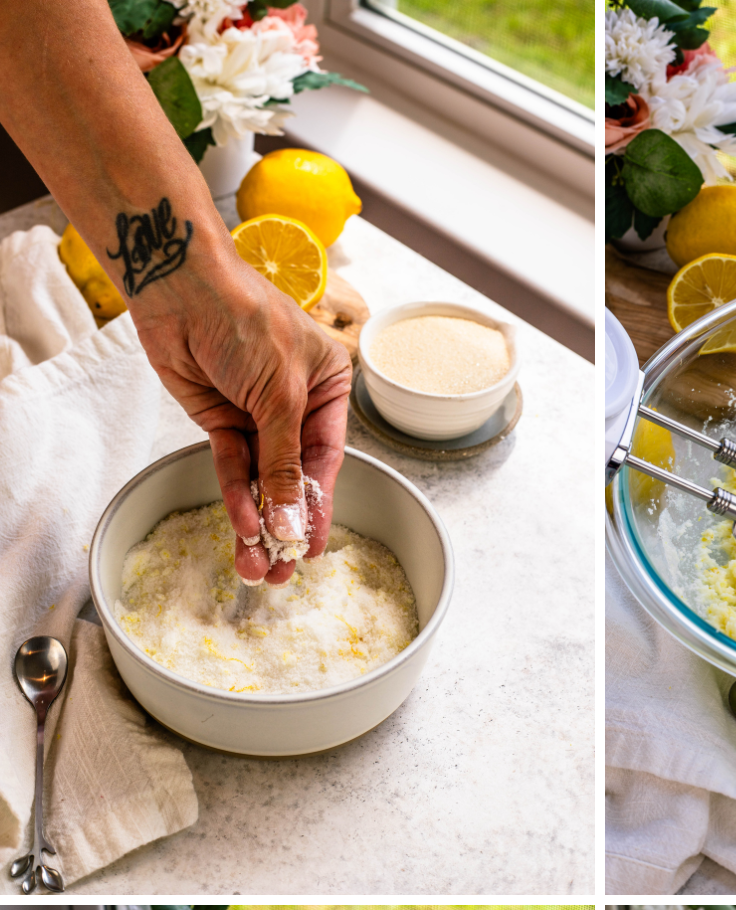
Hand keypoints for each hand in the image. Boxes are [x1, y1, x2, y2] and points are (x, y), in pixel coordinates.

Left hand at [132, 249, 351, 584]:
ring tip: (256, 564)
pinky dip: (235, 496)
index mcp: (328, 389)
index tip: (311, 548)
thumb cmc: (244, 317)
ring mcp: (255, 414)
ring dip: (257, 522)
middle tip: (281, 570)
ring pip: (260, 480)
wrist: (179, 286)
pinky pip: (231, 467)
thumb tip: (290, 523)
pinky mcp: (220, 419)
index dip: (318, 508)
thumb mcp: (281, 397)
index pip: (327, 461)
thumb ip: (284, 465)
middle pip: (293, 478)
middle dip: (285, 526)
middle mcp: (294, 405)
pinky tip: (242, 525)